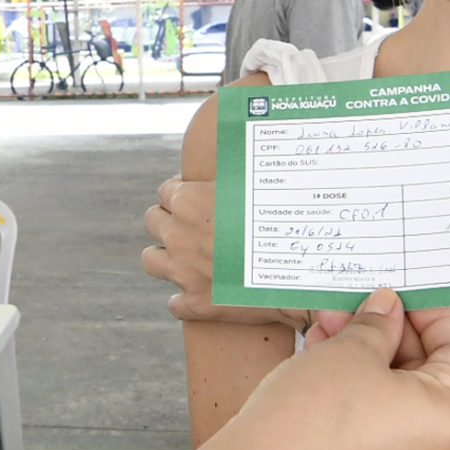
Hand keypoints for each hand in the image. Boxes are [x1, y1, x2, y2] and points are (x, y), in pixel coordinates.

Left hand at [143, 176, 310, 328]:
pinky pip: (175, 302)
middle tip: (191, 224)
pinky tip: (202, 293)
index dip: (182, 192)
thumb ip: (236, 174)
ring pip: (151, 260)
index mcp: (188, 202)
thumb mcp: (256, 185)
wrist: (299, 272)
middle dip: (169, 220)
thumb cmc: (282, 220)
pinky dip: (186, 298)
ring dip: (165, 256)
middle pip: (152, 221)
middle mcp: (178, 235)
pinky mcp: (195, 303)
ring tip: (185, 256)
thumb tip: (241, 146)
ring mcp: (182, 271)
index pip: (166, 191)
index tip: (198, 198)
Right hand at [190, 290, 449, 449]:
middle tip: (352, 307)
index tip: (401, 295)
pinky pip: (377, 431)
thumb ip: (378, 324)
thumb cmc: (314, 414)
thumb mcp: (350, 350)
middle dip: (386, 337)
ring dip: (365, 362)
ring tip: (324, 331)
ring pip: (396, 404)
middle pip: (425, 380)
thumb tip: (389, 308)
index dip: (430, 316)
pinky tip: (320, 366)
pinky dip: (358, 398)